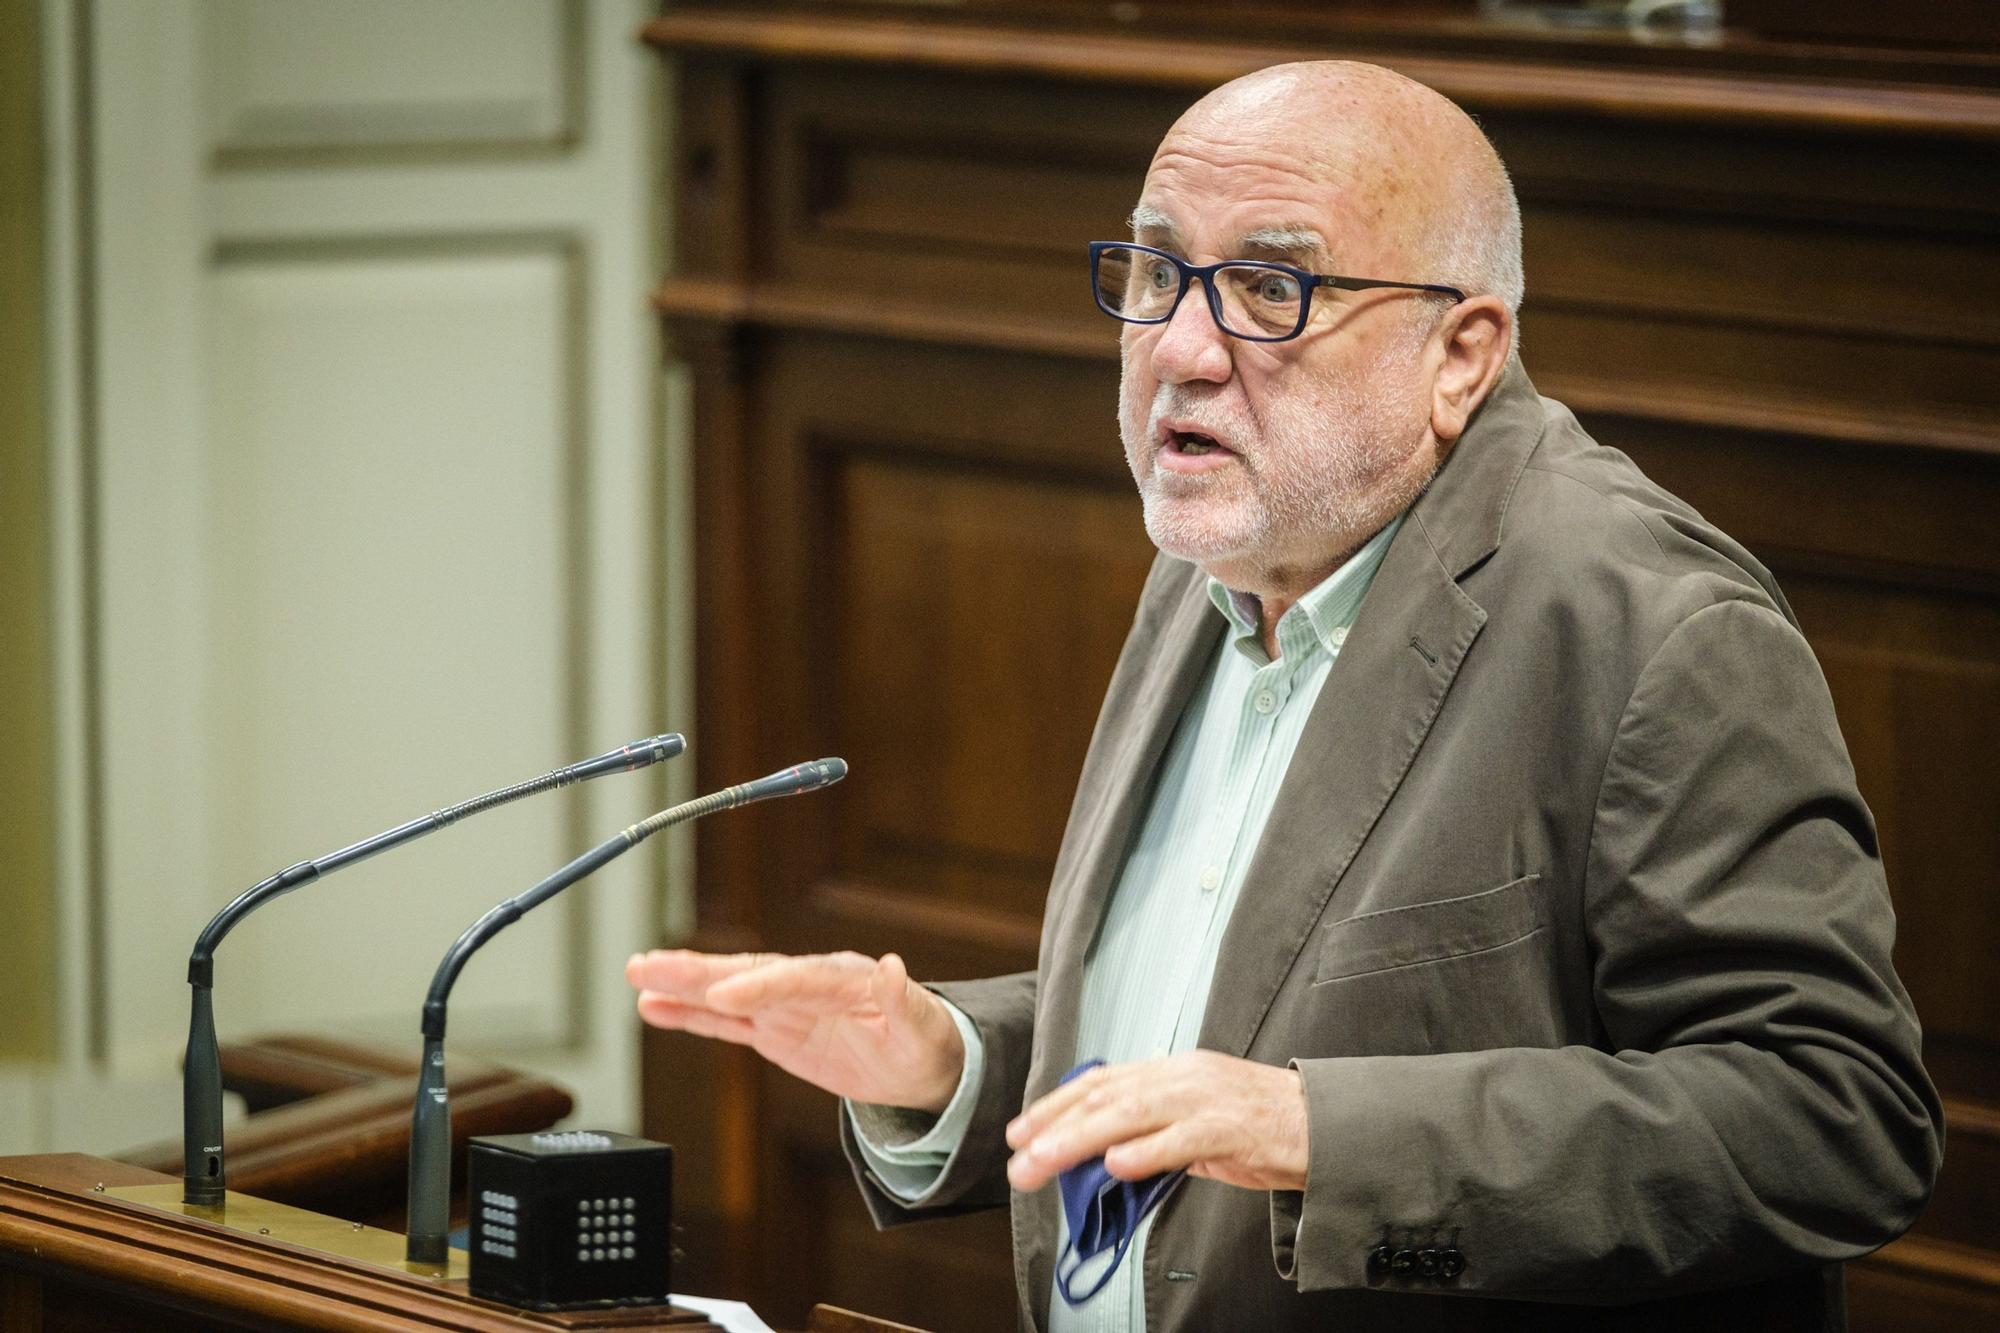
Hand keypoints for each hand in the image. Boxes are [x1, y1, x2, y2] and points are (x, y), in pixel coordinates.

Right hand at [626, 949, 965, 1113]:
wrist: (918, 1060)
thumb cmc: (924, 1040)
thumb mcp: (923, 1027)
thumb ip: (903, 1001)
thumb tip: (892, 967)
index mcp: (843, 979)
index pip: (796, 978)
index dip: (759, 986)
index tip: (721, 994)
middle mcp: (806, 984)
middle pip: (747, 974)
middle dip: (698, 972)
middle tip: (649, 965)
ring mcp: (785, 1006)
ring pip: (725, 992)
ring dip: (680, 984)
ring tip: (636, 973)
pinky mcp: (773, 1029)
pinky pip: (724, 1021)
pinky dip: (688, 1014)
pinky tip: (651, 1006)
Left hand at [1004, 1050, 1307, 1193]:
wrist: (1323, 1123)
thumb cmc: (1260, 1125)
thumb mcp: (1197, 1120)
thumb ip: (1153, 1132)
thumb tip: (1106, 1160)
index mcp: (1171, 1071)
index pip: (1101, 1083)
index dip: (1055, 1105)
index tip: (1020, 1131)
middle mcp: (1181, 1076)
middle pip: (1105, 1098)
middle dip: (1054, 1128)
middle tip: (1019, 1158)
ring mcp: (1205, 1099)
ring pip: (1131, 1114)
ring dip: (1081, 1141)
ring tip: (1046, 1161)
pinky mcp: (1231, 1127)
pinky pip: (1181, 1139)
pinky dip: (1145, 1152)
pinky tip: (1115, 1166)